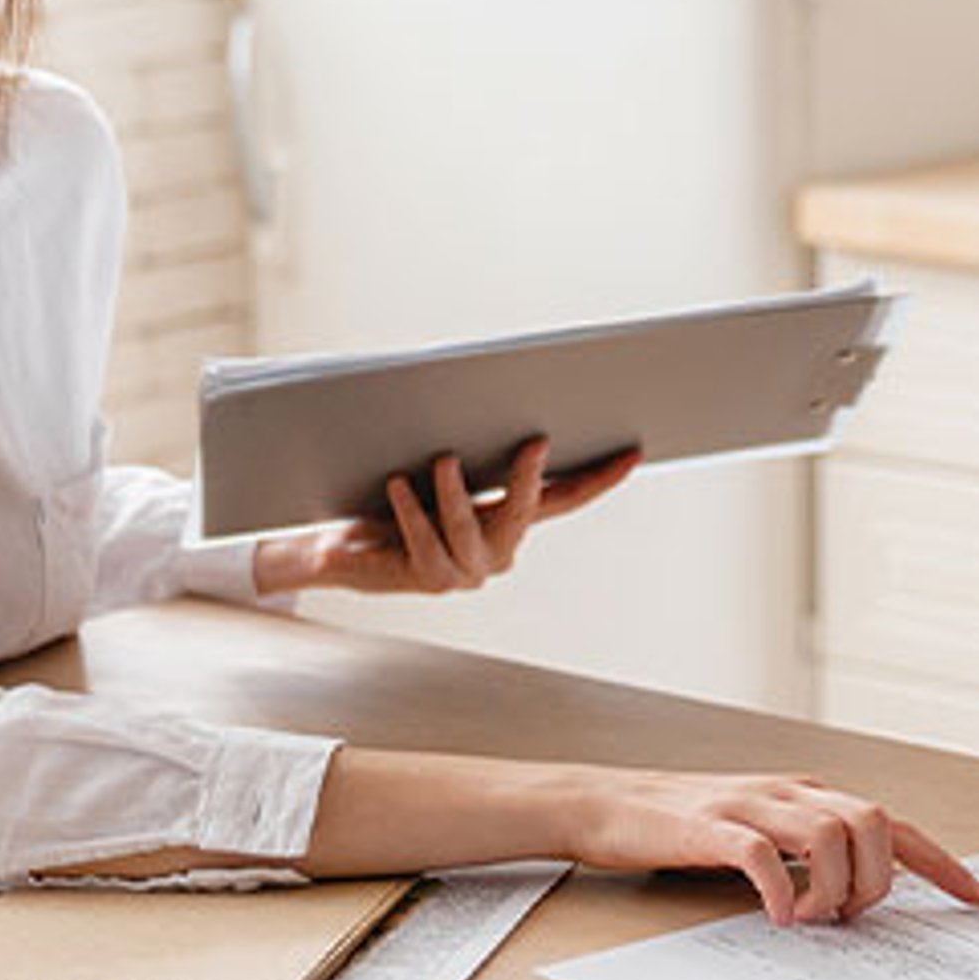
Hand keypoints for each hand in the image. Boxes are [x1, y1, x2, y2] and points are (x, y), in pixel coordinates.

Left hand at [251, 438, 634, 596]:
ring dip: (454, 491)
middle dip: (528, 476)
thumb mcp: (438, 471)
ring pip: (468, 527)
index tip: (632, 452)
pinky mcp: (431, 579)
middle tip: (533, 441)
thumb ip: (469, 450)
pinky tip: (399, 485)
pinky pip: (425, 540)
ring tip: (441, 461)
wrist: (346, 550)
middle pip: (527, 511)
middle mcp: (498, 550)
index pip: (565, 498)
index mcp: (510, 522)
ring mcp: (467, 570)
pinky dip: (411, 510)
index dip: (599, 478)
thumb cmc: (395, 501)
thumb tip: (489, 400)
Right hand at [551, 769, 978, 925]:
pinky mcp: (710, 826)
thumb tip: (857, 899)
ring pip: (831, 832)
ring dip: (836, 887)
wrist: (607, 804)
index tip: (976, 897)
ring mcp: (751, 805)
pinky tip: (779, 917)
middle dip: (880, 879)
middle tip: (851, 917)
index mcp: (808, 795)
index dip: (940, 861)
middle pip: (875, 821)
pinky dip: (782, 889)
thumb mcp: (763, 833)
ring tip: (813, 918)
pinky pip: (762, 853)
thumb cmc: (687, 827)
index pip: (894, 823)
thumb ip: (808, 855)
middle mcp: (789, 792)